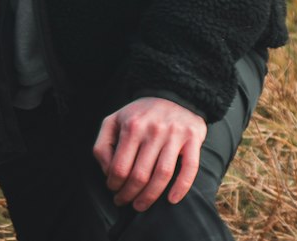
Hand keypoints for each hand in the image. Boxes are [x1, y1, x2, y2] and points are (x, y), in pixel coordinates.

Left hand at [93, 97, 207, 211]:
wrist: (174, 92)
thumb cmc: (141, 114)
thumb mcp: (114, 121)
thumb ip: (103, 146)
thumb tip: (107, 172)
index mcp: (133, 125)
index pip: (119, 168)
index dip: (114, 185)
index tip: (114, 190)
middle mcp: (154, 129)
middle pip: (139, 176)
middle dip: (129, 195)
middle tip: (125, 201)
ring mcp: (175, 133)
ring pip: (162, 175)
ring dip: (150, 197)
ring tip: (141, 205)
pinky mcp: (193, 137)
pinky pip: (189, 168)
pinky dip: (181, 187)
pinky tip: (172, 199)